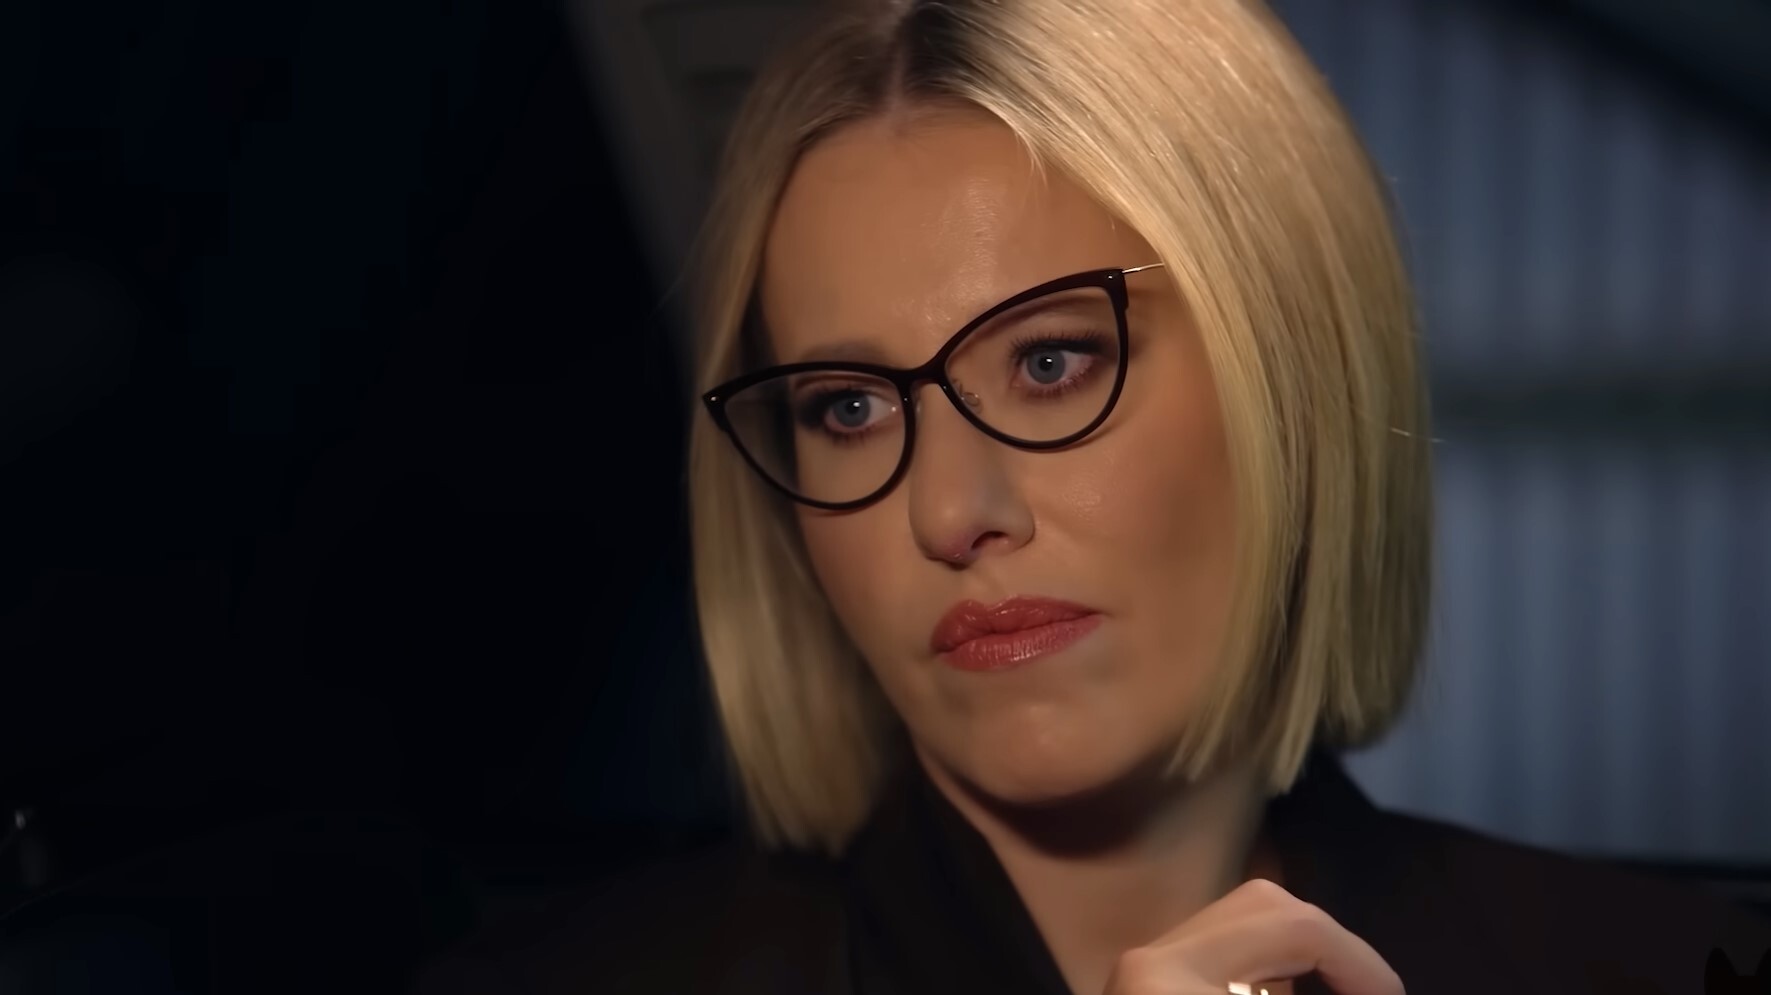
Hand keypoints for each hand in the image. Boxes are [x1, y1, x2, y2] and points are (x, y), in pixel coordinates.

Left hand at [1101, 879, 1403, 994]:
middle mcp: (1146, 960)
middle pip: (1265, 905)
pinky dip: (1260, 974)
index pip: (1295, 925)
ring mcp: (1135, 975)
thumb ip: (1322, 985)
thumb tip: (1377, 985)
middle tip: (1369, 991)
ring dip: (1297, 956)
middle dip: (1330, 946)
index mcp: (1168, 975)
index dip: (1364, 964)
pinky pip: (1213, 958)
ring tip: (1335, 990)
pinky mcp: (1138, 990)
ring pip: (1239, 927)